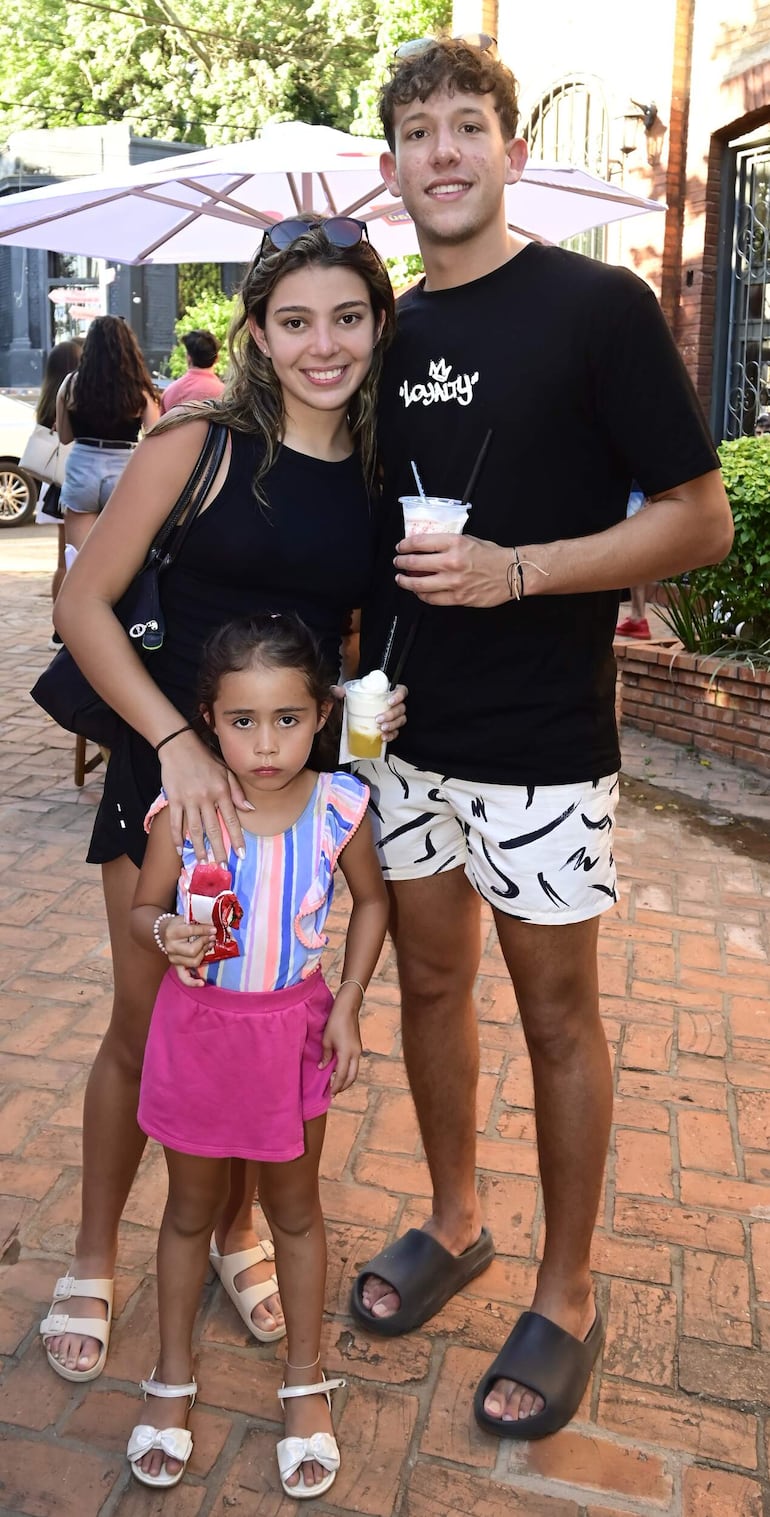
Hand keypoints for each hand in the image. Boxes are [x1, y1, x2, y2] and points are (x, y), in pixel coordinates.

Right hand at [158, 729, 249, 862]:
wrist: (179, 746)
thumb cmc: (205, 759)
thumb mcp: (226, 771)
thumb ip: (237, 792)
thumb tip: (250, 809)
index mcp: (221, 791)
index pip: (232, 819)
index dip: (237, 838)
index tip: (241, 854)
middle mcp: (206, 797)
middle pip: (214, 829)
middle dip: (219, 850)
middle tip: (222, 867)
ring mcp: (189, 799)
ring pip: (195, 829)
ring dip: (200, 848)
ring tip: (204, 863)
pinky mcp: (174, 799)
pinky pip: (176, 822)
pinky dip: (177, 837)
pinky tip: (180, 849)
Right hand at [161, 916, 214, 985]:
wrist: (165, 931)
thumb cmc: (179, 924)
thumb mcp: (186, 918)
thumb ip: (198, 922)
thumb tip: (214, 928)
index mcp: (172, 933)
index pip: (190, 932)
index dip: (204, 930)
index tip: (214, 930)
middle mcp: (171, 947)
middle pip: (193, 950)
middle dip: (205, 944)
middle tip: (212, 938)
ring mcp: (173, 959)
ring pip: (193, 961)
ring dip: (204, 954)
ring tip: (209, 946)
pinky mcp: (176, 967)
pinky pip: (184, 978)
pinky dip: (193, 982)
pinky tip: (202, 983)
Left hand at [319, 998, 361, 1094]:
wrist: (347, 1008)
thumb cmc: (335, 1022)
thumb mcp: (326, 1040)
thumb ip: (326, 1056)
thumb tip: (323, 1068)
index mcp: (347, 1054)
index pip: (342, 1075)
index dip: (336, 1086)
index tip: (330, 1093)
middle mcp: (355, 1054)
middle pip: (352, 1077)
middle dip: (344, 1086)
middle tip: (334, 1092)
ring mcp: (358, 1050)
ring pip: (355, 1071)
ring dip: (347, 1079)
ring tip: (337, 1083)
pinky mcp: (358, 1046)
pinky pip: (354, 1063)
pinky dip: (348, 1070)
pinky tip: (340, 1070)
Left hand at [329, 682, 407, 740]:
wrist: (357, 716)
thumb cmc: (358, 703)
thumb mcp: (350, 695)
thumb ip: (342, 691)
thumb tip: (335, 690)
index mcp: (387, 693)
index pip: (401, 690)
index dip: (399, 695)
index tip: (390, 700)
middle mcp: (393, 705)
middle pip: (401, 708)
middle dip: (391, 714)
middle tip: (379, 719)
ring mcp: (394, 717)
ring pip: (401, 720)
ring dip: (392, 725)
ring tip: (382, 729)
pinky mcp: (392, 729)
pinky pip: (396, 732)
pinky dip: (391, 735)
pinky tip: (383, 737)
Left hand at [394, 532, 511, 606]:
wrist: (511, 572)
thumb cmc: (492, 555)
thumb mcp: (469, 539)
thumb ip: (447, 543)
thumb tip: (426, 546)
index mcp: (454, 543)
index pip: (420, 542)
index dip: (405, 545)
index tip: (401, 547)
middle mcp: (452, 562)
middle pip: (415, 563)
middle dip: (401, 563)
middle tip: (398, 562)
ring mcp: (454, 582)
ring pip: (419, 584)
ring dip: (405, 581)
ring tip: (401, 579)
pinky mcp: (458, 598)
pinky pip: (432, 598)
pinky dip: (421, 595)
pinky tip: (418, 592)